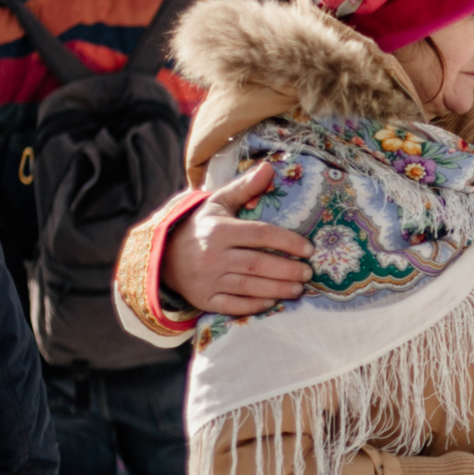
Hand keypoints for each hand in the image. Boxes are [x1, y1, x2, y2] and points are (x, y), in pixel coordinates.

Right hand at [166, 162, 313, 317]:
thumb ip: (245, 187)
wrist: (164, 255)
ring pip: (248, 286)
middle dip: (287, 270)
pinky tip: (273, 303)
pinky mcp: (205, 299)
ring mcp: (208, 280)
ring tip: (299, 289)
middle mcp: (213, 256)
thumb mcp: (218, 203)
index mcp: (219, 230)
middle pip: (257, 264)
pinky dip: (254, 306)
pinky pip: (233, 305)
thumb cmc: (201, 227)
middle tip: (308, 272)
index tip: (308, 249)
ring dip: (277, 289)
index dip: (287, 241)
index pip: (260, 234)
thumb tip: (269, 168)